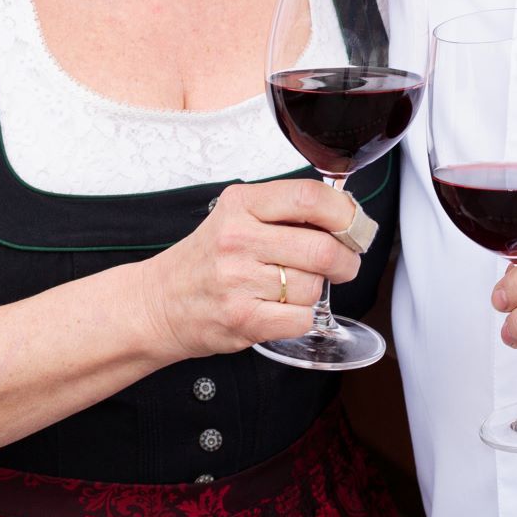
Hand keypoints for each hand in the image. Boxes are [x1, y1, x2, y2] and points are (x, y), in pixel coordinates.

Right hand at [140, 179, 363, 358]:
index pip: (309, 197)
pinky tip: (281, 310)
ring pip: (313, 287)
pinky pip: (301, 320)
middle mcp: (238, 238)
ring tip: (289, 289)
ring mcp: (238, 280)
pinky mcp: (241, 318)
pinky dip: (301, 319)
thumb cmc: (206, 260)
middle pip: (322, 248)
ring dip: (314, 292)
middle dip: (346, 261)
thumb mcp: (237, 216)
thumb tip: (347, 216)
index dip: (346, 213)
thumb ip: (285, 212)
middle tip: (343, 265)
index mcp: (242, 204)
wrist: (160, 302)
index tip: (356, 226)